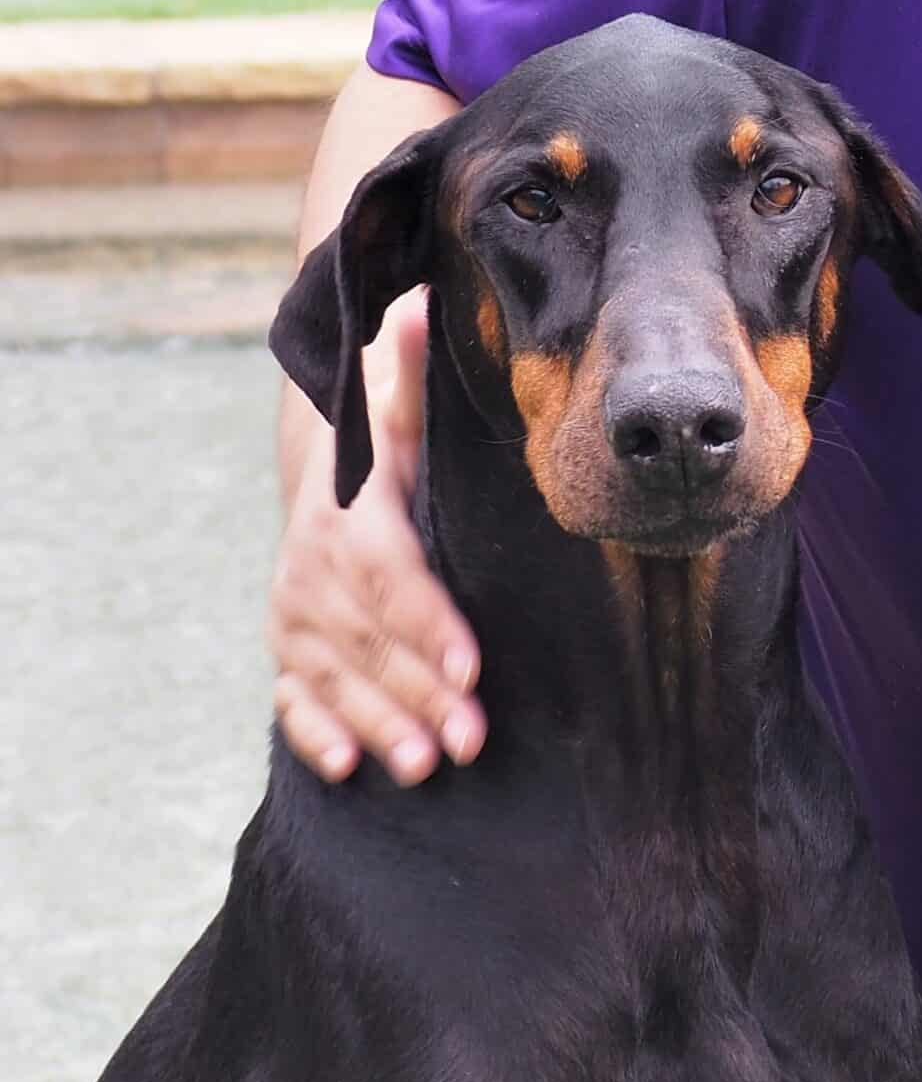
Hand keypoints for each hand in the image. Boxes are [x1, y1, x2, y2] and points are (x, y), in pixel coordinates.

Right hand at [268, 291, 482, 784]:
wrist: (330, 493)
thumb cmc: (398, 462)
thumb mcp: (407, 424)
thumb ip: (417, 386)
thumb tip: (424, 312)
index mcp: (348, 520)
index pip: (390, 576)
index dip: (428, 621)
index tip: (472, 664)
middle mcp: (311, 574)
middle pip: (369, 641)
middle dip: (419, 691)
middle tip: (470, 738)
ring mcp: (295, 621)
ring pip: (334, 679)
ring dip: (377, 723)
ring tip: (423, 766)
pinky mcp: (289, 657)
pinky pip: (293, 702)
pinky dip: (315, 735)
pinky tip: (348, 768)